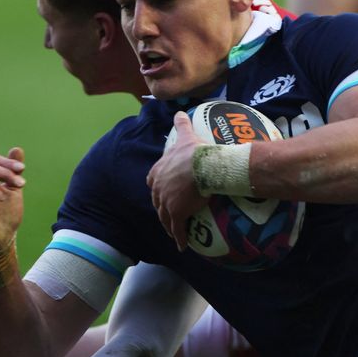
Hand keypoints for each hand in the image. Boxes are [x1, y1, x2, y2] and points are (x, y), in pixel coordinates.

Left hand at [147, 112, 208, 250]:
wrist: (205, 167)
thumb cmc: (196, 152)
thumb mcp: (186, 135)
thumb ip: (181, 124)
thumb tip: (179, 111)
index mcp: (158, 171)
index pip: (152, 181)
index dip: (158, 187)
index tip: (163, 192)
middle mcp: (158, 188)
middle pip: (157, 202)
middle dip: (162, 209)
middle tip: (170, 214)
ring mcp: (166, 203)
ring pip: (165, 218)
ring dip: (169, 226)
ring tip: (174, 232)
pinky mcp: (177, 214)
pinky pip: (178, 230)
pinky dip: (179, 238)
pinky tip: (182, 246)